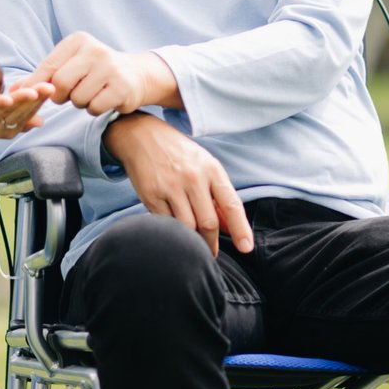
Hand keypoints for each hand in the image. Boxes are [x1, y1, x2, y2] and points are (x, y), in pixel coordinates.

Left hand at [25, 32, 179, 115]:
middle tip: (71, 94)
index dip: (38, 86)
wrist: (137, 74)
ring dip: (80, 103)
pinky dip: (95, 109)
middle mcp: (94, 51)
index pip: (48, 67)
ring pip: (77, 99)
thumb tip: (14, 90)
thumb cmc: (95, 70)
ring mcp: (110, 68)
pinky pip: (94, 108)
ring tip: (92, 92)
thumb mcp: (71, 65)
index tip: (30, 96)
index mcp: (77, 41)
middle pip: (59, 84)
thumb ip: (43, 76)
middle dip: (61, 96)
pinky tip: (104, 98)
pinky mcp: (121, 87)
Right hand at [106, 113, 252, 256]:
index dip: (240, 229)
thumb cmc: (180, 154)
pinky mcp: (151, 195)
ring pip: (187, 227)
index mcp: (211, 169)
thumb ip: (218, 196)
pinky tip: (175, 229)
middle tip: (211, 252)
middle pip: (208, 222)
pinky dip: (174, 231)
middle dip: (211, 243)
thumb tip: (229, 229)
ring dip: (193, 241)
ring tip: (193, 243)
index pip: (231, 204)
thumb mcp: (204, 166)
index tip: (246, 248)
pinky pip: (167, 224)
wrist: (142, 136)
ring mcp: (170, 186)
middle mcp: (193, 177)